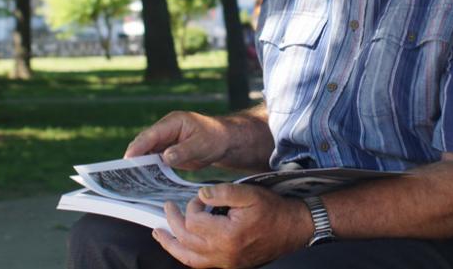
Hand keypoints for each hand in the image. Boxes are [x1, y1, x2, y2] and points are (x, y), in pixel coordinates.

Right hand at [124, 111, 230, 169]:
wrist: (224, 142)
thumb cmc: (215, 138)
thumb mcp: (201, 145)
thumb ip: (183, 150)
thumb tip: (165, 157)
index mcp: (173, 122)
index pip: (152, 134)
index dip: (139, 146)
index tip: (128, 158)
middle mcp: (166, 130)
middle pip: (145, 142)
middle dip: (133, 155)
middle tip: (122, 170)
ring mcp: (165, 141)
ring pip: (147, 151)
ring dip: (138, 163)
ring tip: (127, 177)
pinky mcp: (167, 152)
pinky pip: (154, 159)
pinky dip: (147, 167)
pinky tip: (141, 178)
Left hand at [153, 184, 312, 268]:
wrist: (293, 229)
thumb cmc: (272, 209)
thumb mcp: (249, 193)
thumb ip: (222, 192)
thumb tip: (200, 195)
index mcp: (227, 235)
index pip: (194, 222)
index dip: (192, 207)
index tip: (200, 198)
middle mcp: (223, 254)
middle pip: (186, 240)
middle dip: (173, 222)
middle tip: (167, 208)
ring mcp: (225, 263)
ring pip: (188, 258)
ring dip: (171, 245)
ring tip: (159, 233)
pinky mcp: (228, 265)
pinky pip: (200, 265)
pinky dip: (186, 255)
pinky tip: (179, 246)